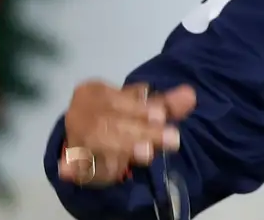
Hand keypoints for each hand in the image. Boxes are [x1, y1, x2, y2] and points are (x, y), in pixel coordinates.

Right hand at [58, 80, 196, 185]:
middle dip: (140, 131)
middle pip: (108, 121)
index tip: (161, 117)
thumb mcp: (143, 109)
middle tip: (170, 139)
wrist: (87, 139)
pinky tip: (87, 171)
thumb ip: (165, 105)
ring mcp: (73, 138)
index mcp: (94, 92)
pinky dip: (85, 168)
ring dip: (123, 147)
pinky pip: (82, 164)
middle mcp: (79, 112)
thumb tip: (191, 95)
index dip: (138, 108)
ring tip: (148, 153)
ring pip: (96, 141)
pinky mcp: (72, 163)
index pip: (116, 99)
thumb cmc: (119, 117)